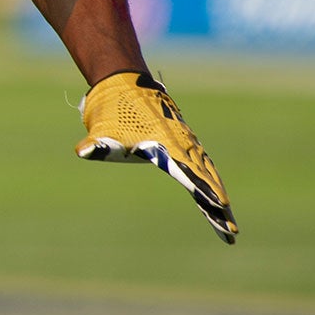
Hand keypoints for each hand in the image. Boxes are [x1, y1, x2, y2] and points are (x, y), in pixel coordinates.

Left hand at [76, 71, 237, 243]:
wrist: (122, 83)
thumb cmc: (113, 111)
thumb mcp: (103, 131)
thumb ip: (97, 145)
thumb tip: (82, 150)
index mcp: (167, 146)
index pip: (190, 174)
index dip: (205, 191)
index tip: (221, 206)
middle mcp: (182, 145)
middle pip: (206, 179)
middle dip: (219, 206)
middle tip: (232, 231)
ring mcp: (184, 142)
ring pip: (207, 173)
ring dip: (218, 196)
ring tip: (228, 223)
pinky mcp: (182, 142)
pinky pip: (202, 166)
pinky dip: (210, 183)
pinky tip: (216, 197)